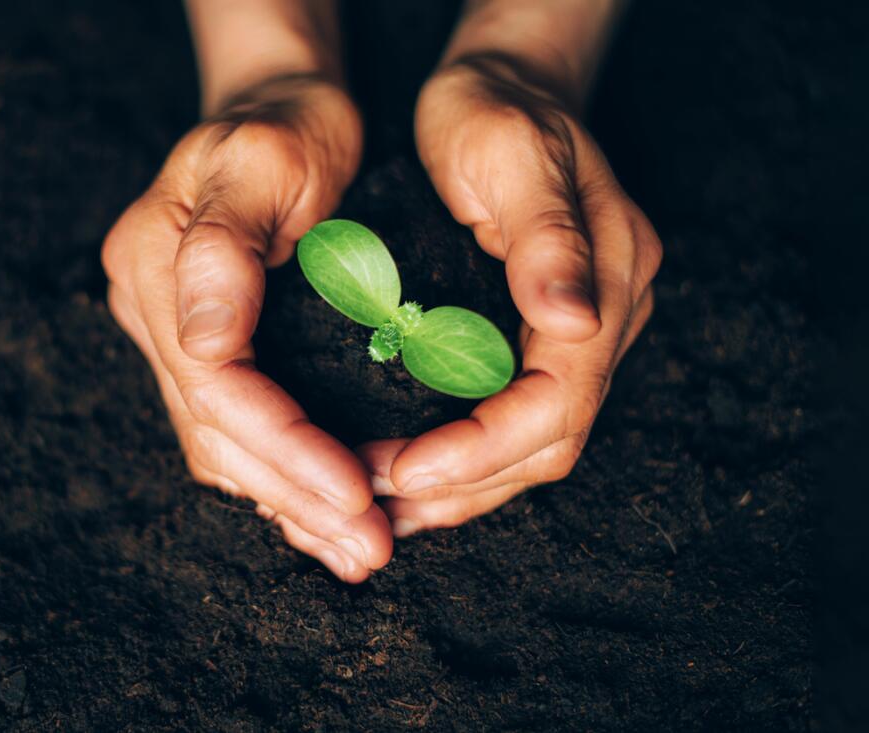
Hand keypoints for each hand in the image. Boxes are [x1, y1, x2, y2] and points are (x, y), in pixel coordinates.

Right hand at [102, 75, 391, 580]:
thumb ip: (224, 249)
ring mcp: (177, 334)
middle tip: (370, 548)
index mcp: (156, 265)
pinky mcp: (209, 348)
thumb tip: (206, 350)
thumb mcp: (265, 159)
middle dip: (296, 497)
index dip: (285, 447)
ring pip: (224, 447)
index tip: (355, 493)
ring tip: (356, 550)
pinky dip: (283, 479)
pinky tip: (323, 515)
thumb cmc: (288, 124)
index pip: (216, 387)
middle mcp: (156, 312)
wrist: (282, 108)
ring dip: (292, 505)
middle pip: (219, 433)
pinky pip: (238, 431)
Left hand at [360, 55, 661, 535]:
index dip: (483, 448)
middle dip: (464, 483)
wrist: (504, 87)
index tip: (405, 469)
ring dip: (463, 487)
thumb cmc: (496, 109)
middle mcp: (607, 319)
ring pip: (534, 445)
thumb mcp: (513, 151)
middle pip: (549, 441)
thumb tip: (575, 324)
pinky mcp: (547, 337)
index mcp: (610, 280)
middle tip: (377, 497)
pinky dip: (466, 457)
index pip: (558, 401)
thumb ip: (548, 236)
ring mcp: (583, 332)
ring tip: (386, 502)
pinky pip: (515, 417)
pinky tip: (413, 470)